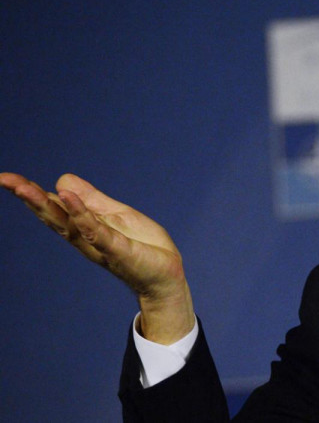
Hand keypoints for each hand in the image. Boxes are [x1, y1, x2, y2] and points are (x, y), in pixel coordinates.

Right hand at [0, 172, 194, 343]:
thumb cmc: (143, 246)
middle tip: (4, 179)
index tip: (6, 178)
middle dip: (28, 197)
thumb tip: (63, 182)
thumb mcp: (116, 215)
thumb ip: (92, 201)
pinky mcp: (117, 249)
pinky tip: (68, 198)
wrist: (167, 276)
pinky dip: (82, 215)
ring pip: (67, 223)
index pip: (53, 207)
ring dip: (46, 205)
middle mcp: (85, 238)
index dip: (31, 193)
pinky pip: (96, 231)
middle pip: (52, 215)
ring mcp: (99, 244)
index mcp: (84, 227)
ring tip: (25, 187)